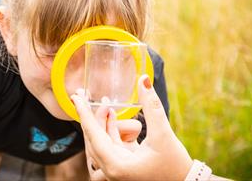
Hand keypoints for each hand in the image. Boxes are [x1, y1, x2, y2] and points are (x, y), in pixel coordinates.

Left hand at [71, 75, 192, 180]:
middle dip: (92, 117)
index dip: (83, 113)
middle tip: (87, 97)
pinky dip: (109, 132)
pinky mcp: (123, 168)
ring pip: (100, 144)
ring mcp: (116, 171)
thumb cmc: (176, 166)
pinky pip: (109, 147)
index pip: (93, 135)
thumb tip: (144, 79)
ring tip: (106, 105)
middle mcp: (112, 171)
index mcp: (116, 166)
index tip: (75, 97)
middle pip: (93, 140)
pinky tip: (112, 115)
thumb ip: (151, 105)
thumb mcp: (163, 134)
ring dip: (101, 124)